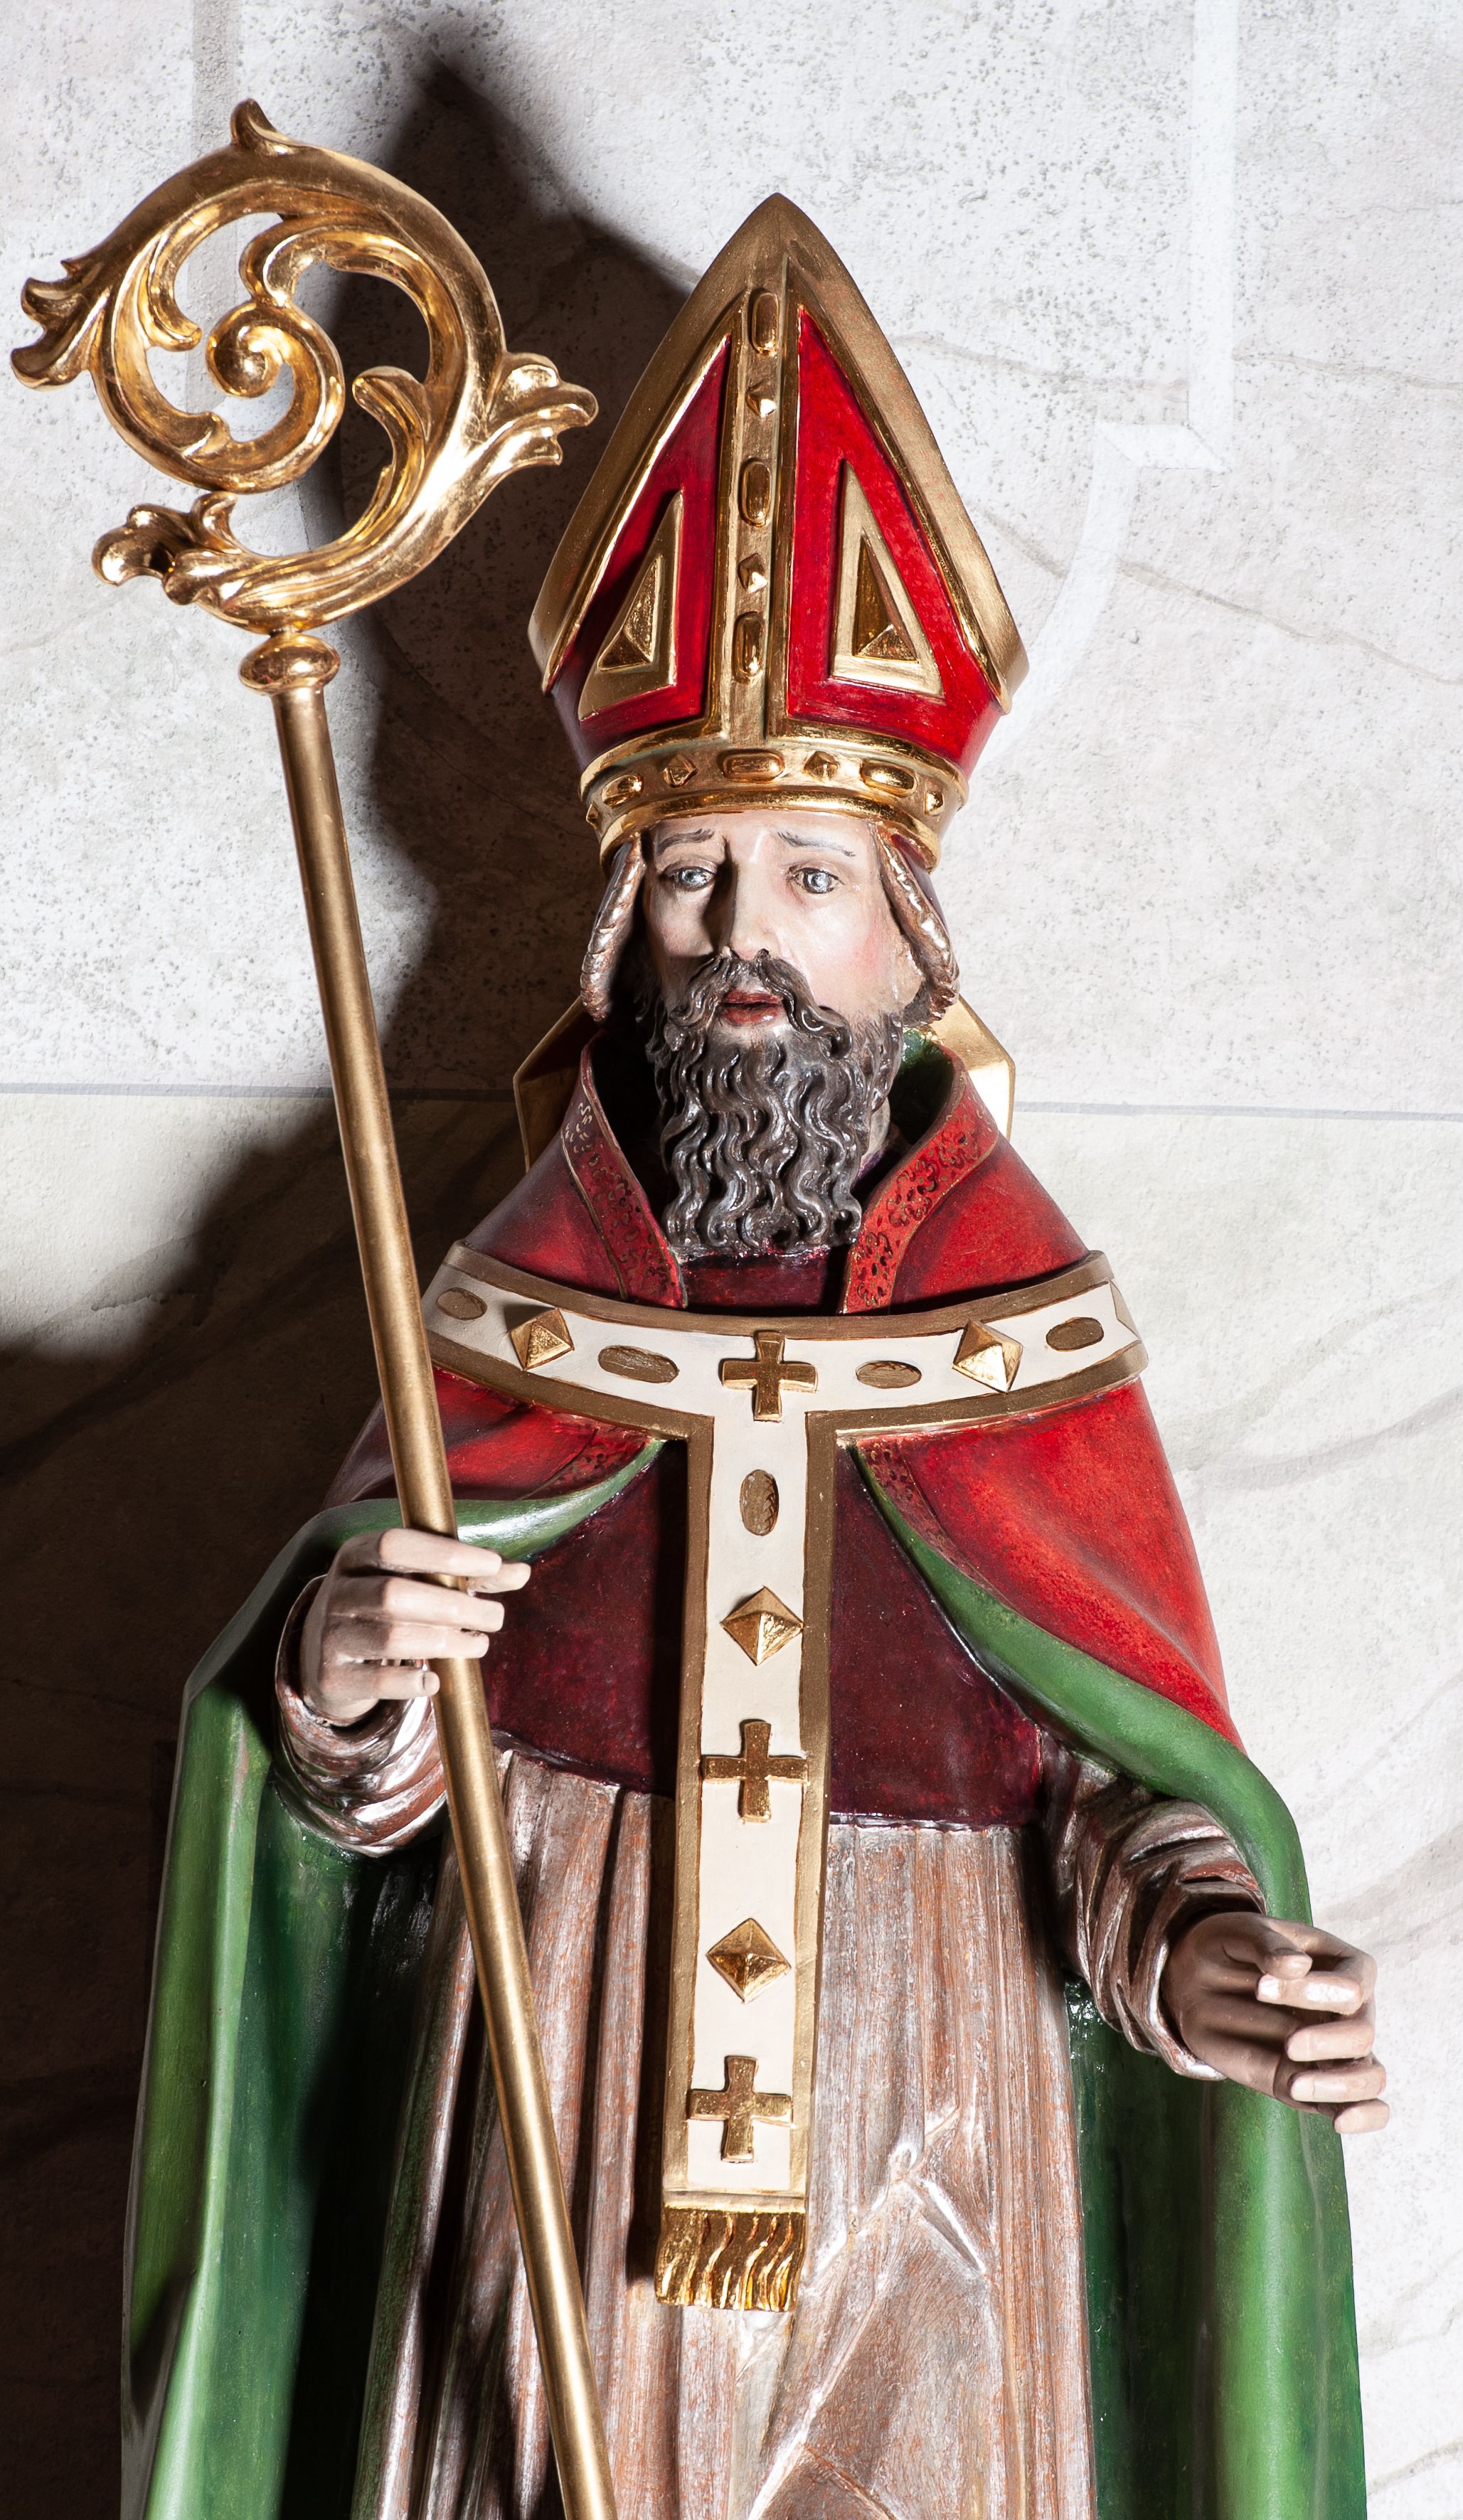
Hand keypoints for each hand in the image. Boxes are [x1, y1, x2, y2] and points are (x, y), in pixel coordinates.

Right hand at [299, 1527, 529, 1725]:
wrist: (324, 1654)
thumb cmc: (385, 1607)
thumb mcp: (415, 1581)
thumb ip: (467, 1576)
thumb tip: (522, 1573)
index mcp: (356, 1555)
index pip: (396, 1545)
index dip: (446, 1554)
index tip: (493, 1566)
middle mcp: (337, 1592)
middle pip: (394, 1595)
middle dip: (453, 1606)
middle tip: (496, 1617)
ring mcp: (330, 1636)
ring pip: (390, 1638)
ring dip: (445, 1642)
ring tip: (480, 1643)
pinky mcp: (332, 1677)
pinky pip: (376, 1681)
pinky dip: (411, 1682)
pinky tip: (436, 1678)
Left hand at [1162, 1911, 1387, 2131]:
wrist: (1198, 1980)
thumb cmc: (1229, 1949)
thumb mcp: (1239, 1933)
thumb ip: (1267, 1944)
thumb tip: (1298, 1965)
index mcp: (1342, 1965)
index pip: (1352, 1985)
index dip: (1314, 1993)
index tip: (1260, 1987)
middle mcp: (1349, 2009)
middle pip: (1363, 2034)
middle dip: (1327, 2041)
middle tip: (1289, 2043)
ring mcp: (1335, 2048)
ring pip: (1370, 2076)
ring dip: (1339, 2084)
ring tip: (1296, 2085)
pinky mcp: (1315, 2081)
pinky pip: (1363, 2105)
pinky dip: (1363, 2116)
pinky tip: (1338, 2121)